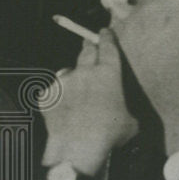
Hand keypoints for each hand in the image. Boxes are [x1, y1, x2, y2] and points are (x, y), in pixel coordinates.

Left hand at [41, 29, 138, 176]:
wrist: (78, 146)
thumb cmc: (109, 134)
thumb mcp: (130, 122)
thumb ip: (125, 108)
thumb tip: (123, 112)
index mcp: (108, 73)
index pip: (107, 46)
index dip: (106, 38)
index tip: (104, 33)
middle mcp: (84, 71)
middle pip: (86, 51)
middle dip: (89, 48)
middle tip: (89, 47)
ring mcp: (63, 82)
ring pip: (68, 73)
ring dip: (73, 78)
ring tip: (78, 97)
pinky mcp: (47, 95)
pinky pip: (54, 92)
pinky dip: (58, 98)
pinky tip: (64, 112)